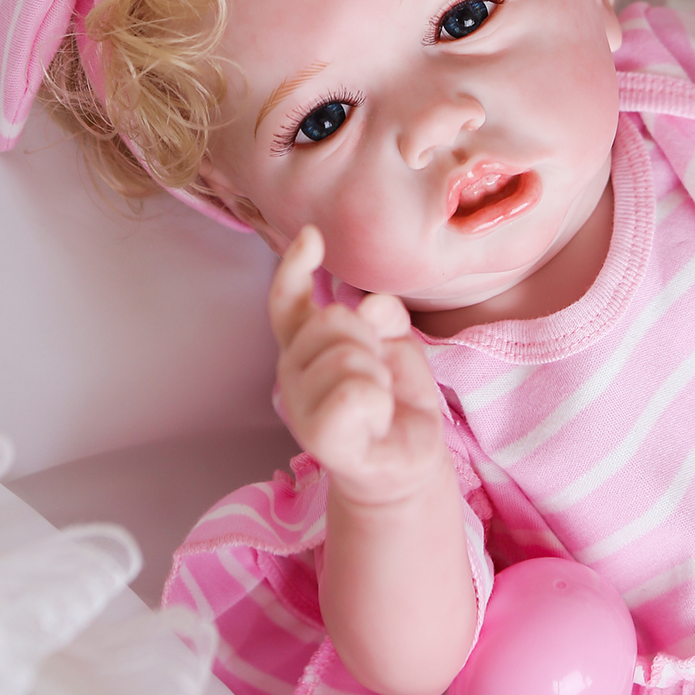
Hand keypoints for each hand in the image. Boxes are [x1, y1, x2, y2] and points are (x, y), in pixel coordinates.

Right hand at [270, 225, 448, 506]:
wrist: (407, 458)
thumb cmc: (394, 397)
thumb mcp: (396, 342)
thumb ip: (385, 317)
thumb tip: (372, 307)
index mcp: (305, 344)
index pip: (286, 301)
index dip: (293, 266)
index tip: (312, 235)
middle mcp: (293, 371)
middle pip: (331, 321)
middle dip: (369, 339)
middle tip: (378, 373)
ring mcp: (302, 407)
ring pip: (345, 357)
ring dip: (378, 375)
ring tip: (378, 399)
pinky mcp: (323, 439)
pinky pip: (352, 395)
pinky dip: (377, 403)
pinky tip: (376, 419)